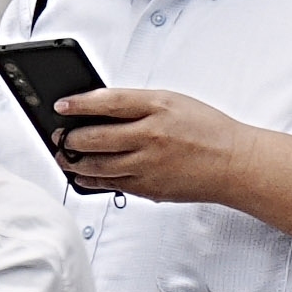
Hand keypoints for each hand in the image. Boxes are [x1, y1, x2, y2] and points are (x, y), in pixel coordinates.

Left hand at [48, 84, 257, 207]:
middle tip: (57, 135)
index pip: (108, 102)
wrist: (234, 163)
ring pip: (96, 166)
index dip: (79, 103)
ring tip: (63, 156)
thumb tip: (95, 108)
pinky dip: (90, 180)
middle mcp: (152, 136)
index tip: (60, 105)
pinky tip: (81, 175)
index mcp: (159, 107)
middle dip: (68, 138)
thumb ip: (136, 104)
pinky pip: (110, 185)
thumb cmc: (204, 129)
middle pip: (95, 137)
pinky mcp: (149, 188)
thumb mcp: (172, 102)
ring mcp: (149, 165)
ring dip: (73, 162)